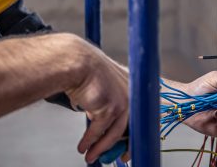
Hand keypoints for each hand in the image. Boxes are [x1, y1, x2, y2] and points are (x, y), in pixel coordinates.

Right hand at [64, 37, 128, 163]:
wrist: (76, 61)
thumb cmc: (86, 70)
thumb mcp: (104, 86)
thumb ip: (109, 104)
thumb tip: (104, 128)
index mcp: (133, 86)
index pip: (140, 115)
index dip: (134, 135)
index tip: (128, 148)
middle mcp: (132, 93)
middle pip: (131, 128)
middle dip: (122, 148)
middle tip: (115, 158)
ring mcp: (123, 101)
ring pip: (113, 134)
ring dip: (100, 148)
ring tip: (90, 156)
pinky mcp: (110, 108)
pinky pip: (97, 131)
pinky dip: (88, 142)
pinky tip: (82, 147)